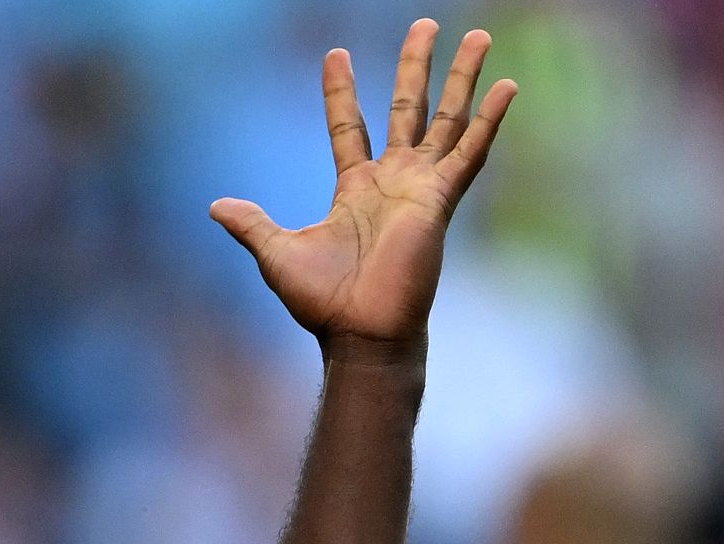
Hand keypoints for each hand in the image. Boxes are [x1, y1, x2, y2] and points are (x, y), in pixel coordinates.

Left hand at [211, 21, 516, 357]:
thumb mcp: (277, 253)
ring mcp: (420, 187)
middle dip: (416, 65)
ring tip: (478, 36)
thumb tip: (215, 206)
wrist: (360, 333)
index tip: (335, 53)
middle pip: (408, 106)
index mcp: (355, 187)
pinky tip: (507, 87)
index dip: (341, 90)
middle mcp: (392, 180)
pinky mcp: (440, 200)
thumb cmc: (324, 302)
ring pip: (446, 118)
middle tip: (426, 24)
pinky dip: (489, 120)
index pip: (348, 125)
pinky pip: (470, 153)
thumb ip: (252, 224)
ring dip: (462, 77)